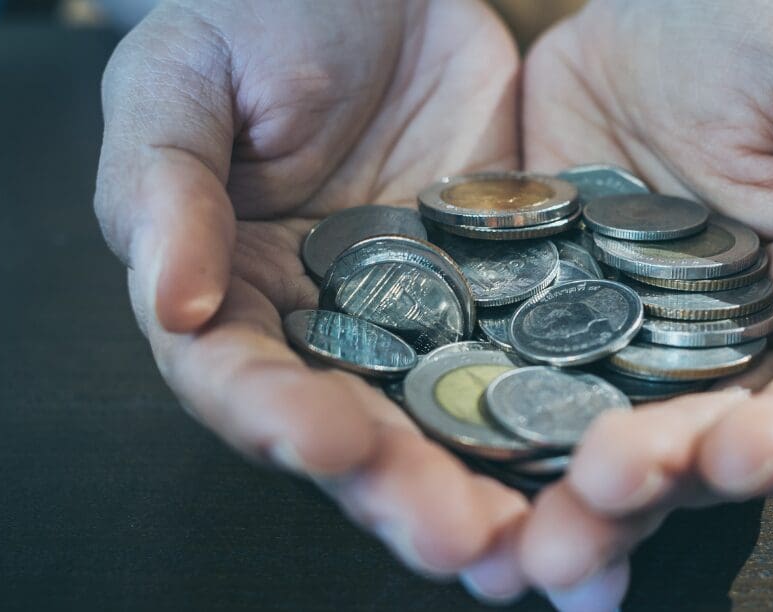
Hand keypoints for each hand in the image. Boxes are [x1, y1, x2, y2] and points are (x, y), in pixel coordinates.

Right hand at [94, 0, 530, 600]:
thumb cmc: (256, 14)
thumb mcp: (183, 83)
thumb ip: (164, 193)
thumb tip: (171, 308)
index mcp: (239, 294)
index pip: (245, 382)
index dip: (280, 421)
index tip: (329, 446)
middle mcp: (334, 326)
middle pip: (364, 430)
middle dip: (409, 492)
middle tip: (469, 545)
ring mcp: (428, 314)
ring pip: (459, 416)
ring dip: (497, 484)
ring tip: (545, 545)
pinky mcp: (509, 286)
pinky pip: (540, 351)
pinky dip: (570, 407)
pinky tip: (609, 455)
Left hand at [517, 0, 772, 607]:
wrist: (648, 18)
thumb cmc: (757, 40)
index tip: (746, 452)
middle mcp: (728, 357)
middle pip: (707, 448)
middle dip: (662, 482)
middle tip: (604, 496)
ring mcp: (631, 355)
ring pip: (613, 446)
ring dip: (578, 502)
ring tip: (533, 538)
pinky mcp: (546, 335)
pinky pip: (524, 395)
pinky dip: (499, 444)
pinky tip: (458, 481)